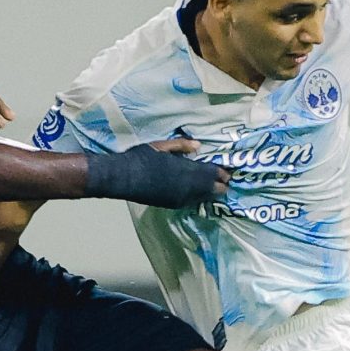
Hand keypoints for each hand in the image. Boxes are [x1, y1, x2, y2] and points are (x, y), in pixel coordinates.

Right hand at [84, 144, 224, 207]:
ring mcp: (178, 198)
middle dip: (220, 185)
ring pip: (202, 198)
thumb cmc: (140, 158)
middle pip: (210, 189)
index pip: (211, 173)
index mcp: (185, 171)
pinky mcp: (171, 204)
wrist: (121, 178)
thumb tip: (198, 146)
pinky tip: (199, 194)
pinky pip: (191, 202)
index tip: (228, 172)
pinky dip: (198, 197)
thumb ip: (181, 146)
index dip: (221, 173)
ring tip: (216, 188)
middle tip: (226, 181)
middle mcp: (186, 188)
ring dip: (210, 193)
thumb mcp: (160, 146)